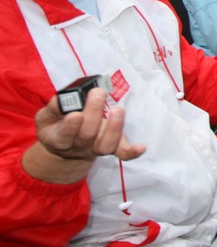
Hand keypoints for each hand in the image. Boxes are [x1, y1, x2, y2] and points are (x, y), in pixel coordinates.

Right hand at [24, 89, 145, 184]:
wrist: (66, 146)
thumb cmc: (57, 124)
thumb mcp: (47, 116)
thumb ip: (53, 108)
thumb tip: (64, 98)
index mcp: (58, 139)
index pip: (64, 136)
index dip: (70, 127)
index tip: (76, 114)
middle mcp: (79, 146)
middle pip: (87, 135)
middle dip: (94, 113)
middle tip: (98, 93)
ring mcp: (97, 148)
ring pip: (106, 145)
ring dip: (114, 128)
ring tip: (118, 110)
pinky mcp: (113, 147)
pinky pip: (123, 153)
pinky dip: (132, 151)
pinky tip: (141, 147)